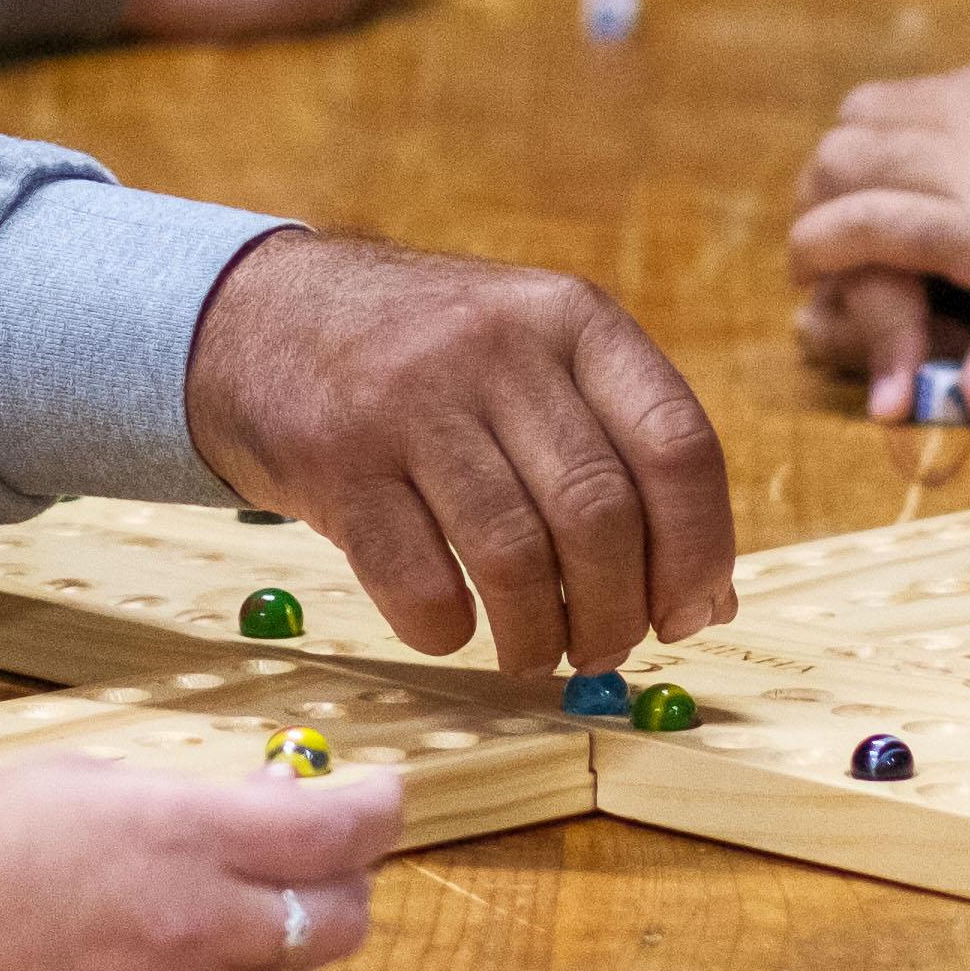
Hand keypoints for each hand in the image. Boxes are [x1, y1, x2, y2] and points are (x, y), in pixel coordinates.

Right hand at [0, 749, 408, 970]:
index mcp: (184, 838)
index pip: (344, 832)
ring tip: (204, 907)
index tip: (381, 795)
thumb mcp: (82, 780)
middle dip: (341, 878)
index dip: (380, 807)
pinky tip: (166, 963)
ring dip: (277, 939)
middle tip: (301, 853)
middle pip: (348, 916)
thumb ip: (192, 797)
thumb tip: (275, 806)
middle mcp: (200, 930)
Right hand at [183, 231, 737, 672]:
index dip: (698, 550)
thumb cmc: (429, 364)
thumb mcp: (534, 360)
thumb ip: (621, 452)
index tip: (689, 614)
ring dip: (539, 636)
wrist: (261, 316)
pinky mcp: (336, 462)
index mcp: (572, 319)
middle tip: (604, 649)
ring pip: (516, 556)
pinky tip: (455, 629)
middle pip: (600, 513)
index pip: (678, 446)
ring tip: (535, 654)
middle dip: (617, 612)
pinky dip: (449, 631)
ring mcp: (411, 401)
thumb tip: (707, 599)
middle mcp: (498, 348)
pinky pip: (419, 583)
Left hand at [784, 36, 969, 397]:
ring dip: (823, 209)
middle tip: (846, 227)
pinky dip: (824, 250)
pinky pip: (859, 226)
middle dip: (849, 172)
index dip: (916, 148)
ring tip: (822, 260)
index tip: (916, 195)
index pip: (946, 91)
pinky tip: (820, 278)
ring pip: (846, 160)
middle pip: (873, 114)